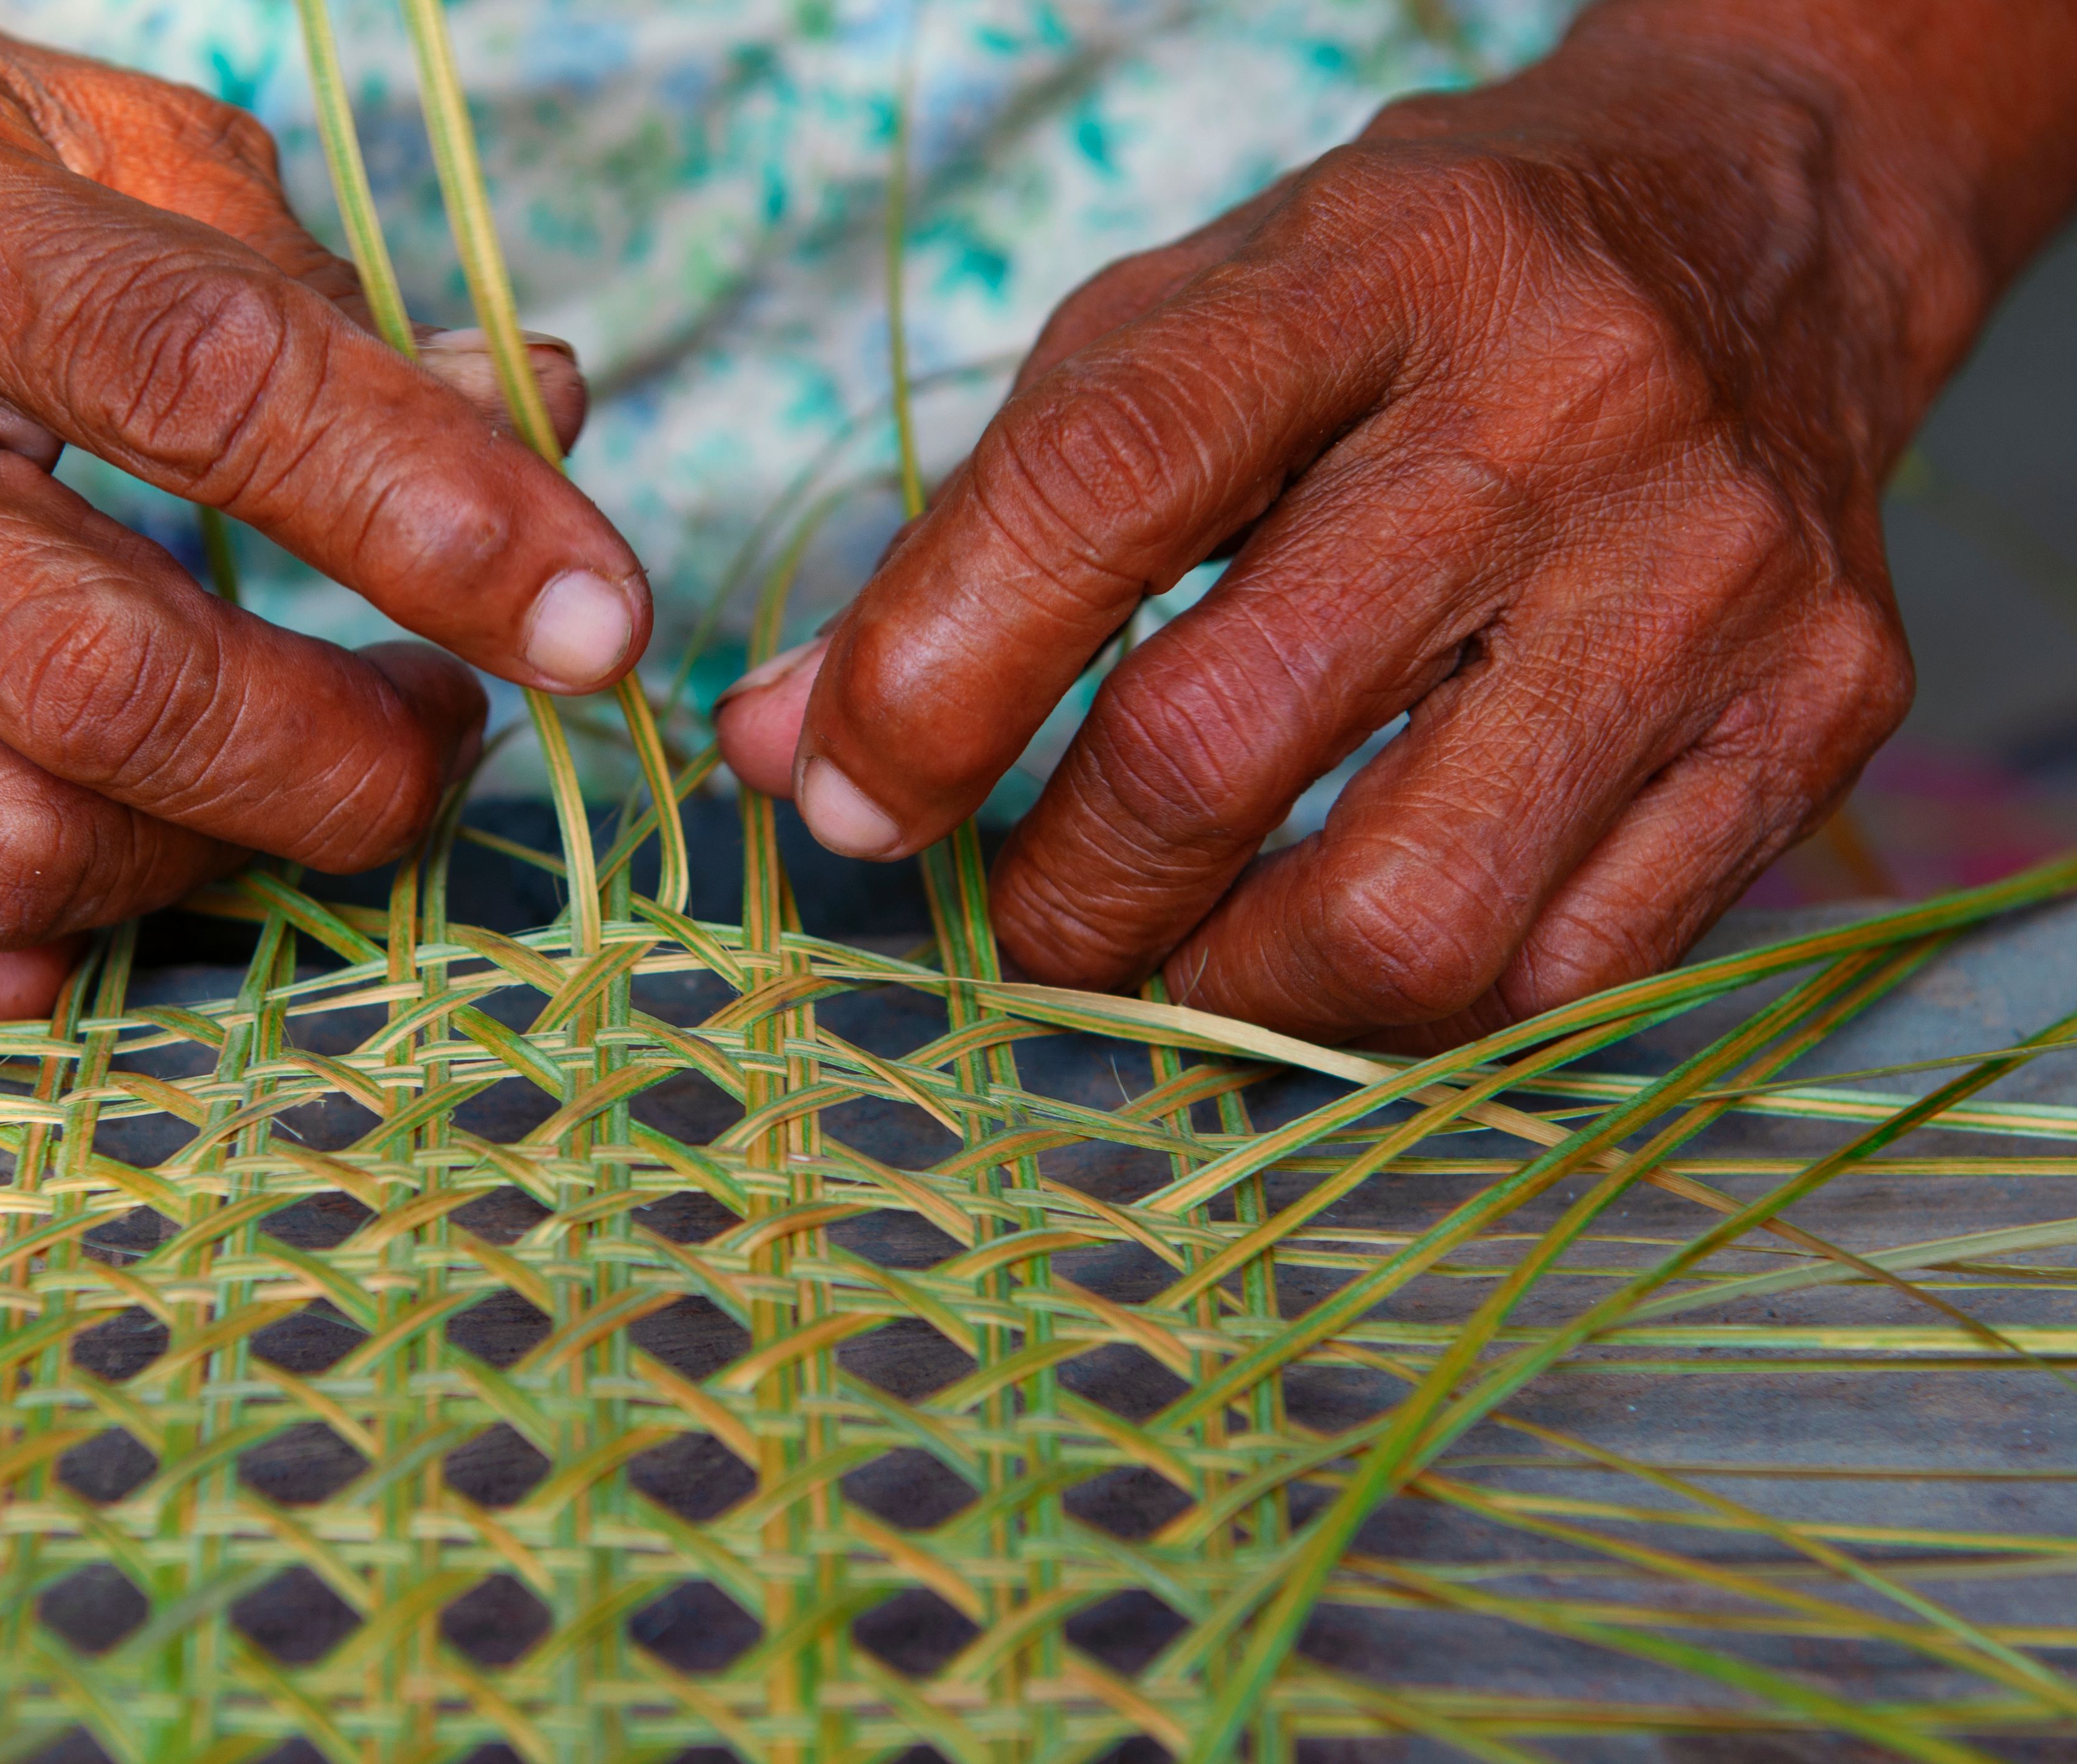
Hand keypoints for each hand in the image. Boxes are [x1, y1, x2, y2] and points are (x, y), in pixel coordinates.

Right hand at [0, 0, 643, 1020]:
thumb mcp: (136, 158)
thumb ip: (346, 308)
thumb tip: (549, 437)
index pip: (210, 381)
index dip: (436, 521)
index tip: (596, 621)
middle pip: (105, 682)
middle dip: (339, 762)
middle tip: (437, 734)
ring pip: (3, 847)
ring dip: (203, 857)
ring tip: (268, 772)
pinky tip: (81, 874)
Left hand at [719, 0, 2076, 1048]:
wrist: (1765, 236)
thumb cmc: (1418, 297)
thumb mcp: (1184, 332)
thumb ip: (980, 534)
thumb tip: (784, 750)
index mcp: (1373, 268)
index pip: (1100, 481)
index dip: (928, 679)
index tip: (840, 798)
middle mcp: (1566, 409)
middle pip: (1224, 736)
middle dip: (1064, 891)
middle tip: (1025, 917)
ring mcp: (1713, 576)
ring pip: (1407, 913)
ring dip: (1227, 989)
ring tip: (1182, 951)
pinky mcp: (1820, 711)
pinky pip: (1566, 972)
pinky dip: (1409, 1008)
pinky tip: (1349, 939)